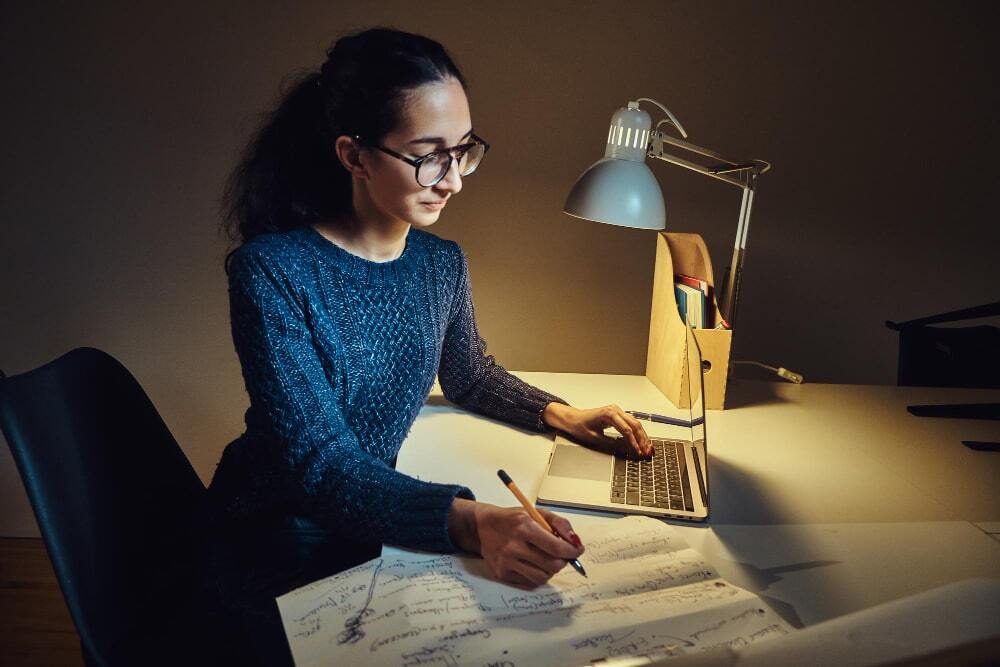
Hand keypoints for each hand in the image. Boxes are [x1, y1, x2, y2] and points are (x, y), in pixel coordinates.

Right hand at [448, 499, 583, 587]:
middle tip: (562, 555)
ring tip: (547, 559)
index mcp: (524, 527)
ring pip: (543, 577)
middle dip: (563, 561)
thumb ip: (559, 523)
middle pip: (552, 565)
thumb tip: (576, 542)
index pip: (556, 547)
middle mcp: (514, 546)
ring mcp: (506, 562)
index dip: (572, 551)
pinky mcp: (502, 573)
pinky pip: (529, 582)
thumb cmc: (513, 519)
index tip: (578, 550)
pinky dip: (537, 575)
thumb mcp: (536, 513)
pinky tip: (533, 564)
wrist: (482, 527)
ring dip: (551, 570)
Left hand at [543, 403, 651, 457]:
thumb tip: (626, 450)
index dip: (634, 443)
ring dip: (642, 437)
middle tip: (647, 452)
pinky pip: (631, 423)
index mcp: (609, 414)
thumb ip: (611, 444)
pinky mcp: (618, 415)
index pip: (626, 430)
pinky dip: (637, 433)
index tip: (638, 453)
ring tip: (648, 449)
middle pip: (635, 425)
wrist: (573, 419)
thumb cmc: (580, 426)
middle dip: (642, 440)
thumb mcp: (594, 438)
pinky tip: (642, 442)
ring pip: (635, 424)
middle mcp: (615, 410)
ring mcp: (617, 411)